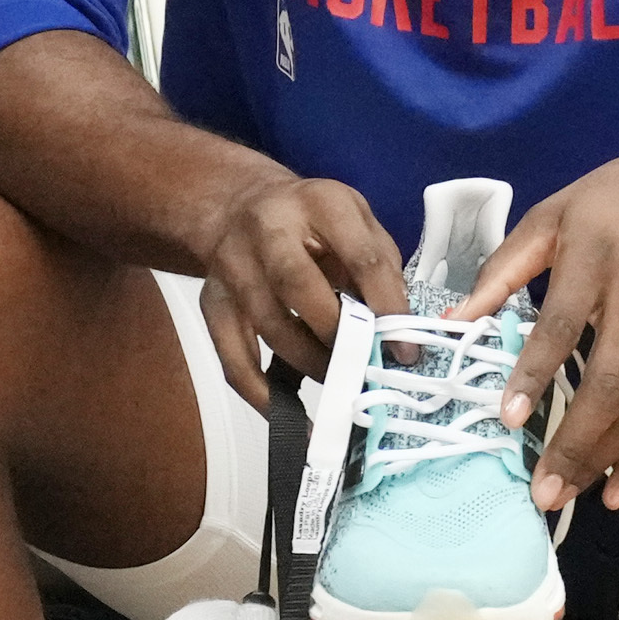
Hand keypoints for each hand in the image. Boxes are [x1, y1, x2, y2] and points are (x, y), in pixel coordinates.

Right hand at [190, 173, 410, 409]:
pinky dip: (263, 395)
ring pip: (269, 327)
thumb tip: (399, 333)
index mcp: (320, 203)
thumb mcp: (357, 223)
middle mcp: (269, 229)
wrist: (239, 206)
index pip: (361, 257)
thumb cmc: (314, 223)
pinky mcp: (213, 303)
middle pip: (299, 287)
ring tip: (342, 385)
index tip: (405, 351)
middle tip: (366, 368)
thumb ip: (381, 268)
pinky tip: (292, 416)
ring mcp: (233, 267)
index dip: (387, 307)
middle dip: (337, 335)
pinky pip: (233, 359)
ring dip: (310, 365)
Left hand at [459, 120, 618, 516]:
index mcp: (598, 256)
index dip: (536, 373)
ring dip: (606, 460)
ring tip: (569, 496)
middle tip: (541, 491)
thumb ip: (505, 267)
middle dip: (574, 444)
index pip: (563, 324)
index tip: (509, 418)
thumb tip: (457, 319)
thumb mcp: (558, 212)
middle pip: (610, 384)